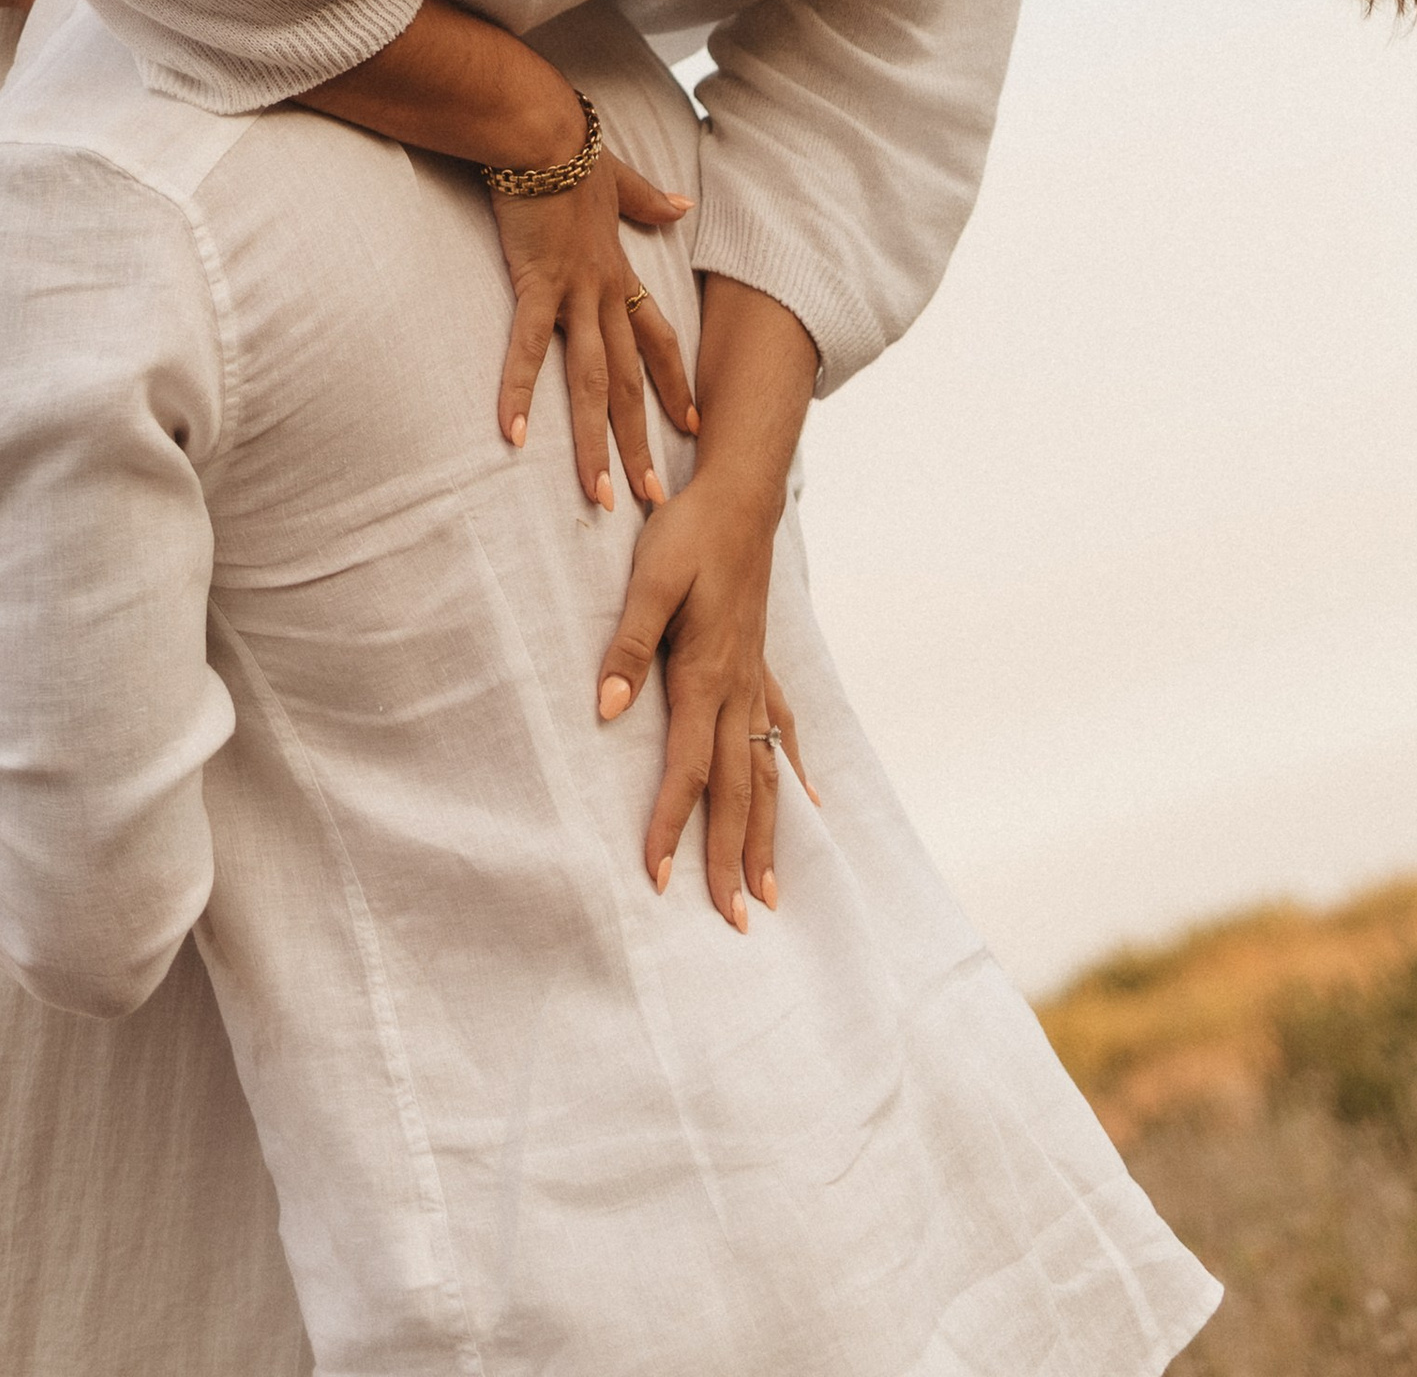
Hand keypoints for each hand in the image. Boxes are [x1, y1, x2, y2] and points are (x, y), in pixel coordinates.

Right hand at [492, 155, 697, 510]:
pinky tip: (512, 436)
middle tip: (657, 498)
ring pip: (591, 381)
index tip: (692, 427)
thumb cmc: (569, 148)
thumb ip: (648, 199)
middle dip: (642, 441)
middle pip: (629, 380)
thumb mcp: (619, 179)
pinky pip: (527, 348)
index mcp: (619, 271)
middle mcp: (605, 291)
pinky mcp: (536, 283)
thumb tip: (684, 203)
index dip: (675, 384)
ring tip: (601, 496)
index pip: (657, 339)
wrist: (541, 126)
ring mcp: (573, 291)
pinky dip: (520, 392)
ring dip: (596, 442)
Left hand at [596, 475, 812, 923]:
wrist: (740, 494)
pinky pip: (783, 731)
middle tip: (735, 922)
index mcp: (707, 674)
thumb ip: (629, 645)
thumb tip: (607, 709)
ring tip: (772, 893)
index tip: (658, 881)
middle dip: (733, 859)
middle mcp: (739, 688)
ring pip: (766, 773)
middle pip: (736, 790)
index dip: (670, 827)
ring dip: (769, 835)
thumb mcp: (648, 578)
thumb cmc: (688, 532)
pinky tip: (810, 803)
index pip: (687, 770)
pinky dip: (794, 773)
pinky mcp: (762, 663)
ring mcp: (756, 678)